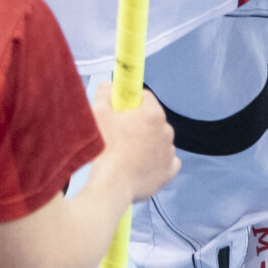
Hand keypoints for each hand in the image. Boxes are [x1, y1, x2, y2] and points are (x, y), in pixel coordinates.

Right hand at [91, 86, 178, 203]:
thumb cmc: (105, 145)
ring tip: (128, 152)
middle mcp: (167, 131)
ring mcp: (170, 153)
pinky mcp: (169, 172)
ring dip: (148, 142)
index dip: (131, 100)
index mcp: (153, 114)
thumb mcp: (98, 113)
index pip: (145, 97)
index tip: (120, 109)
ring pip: (160, 140)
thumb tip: (109, 85)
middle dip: (140, 122)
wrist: (112, 183)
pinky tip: (142, 164)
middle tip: (121, 132)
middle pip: (154, 119)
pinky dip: (157, 160)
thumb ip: (105, 94)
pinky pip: (167, 160)